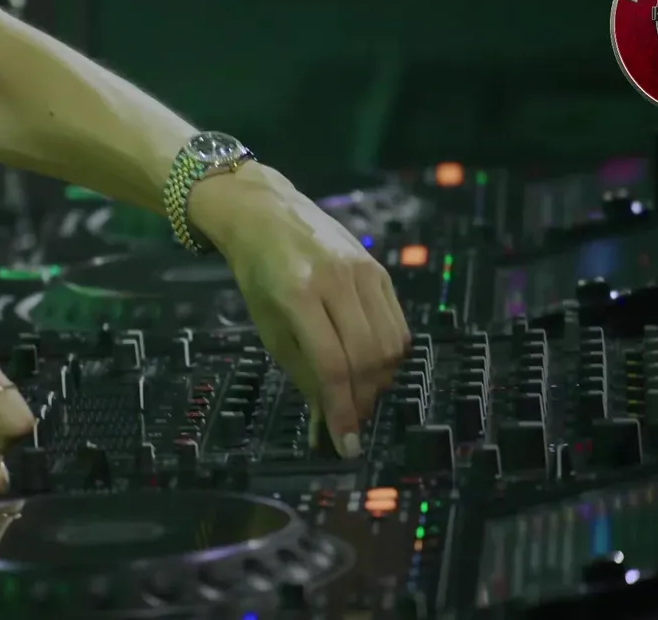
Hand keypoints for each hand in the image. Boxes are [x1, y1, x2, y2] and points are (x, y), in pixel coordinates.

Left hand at [190, 164, 410, 457]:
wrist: (267, 213)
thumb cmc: (259, 272)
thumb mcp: (269, 325)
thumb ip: (302, 373)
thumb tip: (325, 423)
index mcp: (299, 294)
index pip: (332, 364)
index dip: (342, 410)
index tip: (345, 443)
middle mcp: (337, 280)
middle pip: (367, 357)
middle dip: (362, 400)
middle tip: (351, 422)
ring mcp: (363, 272)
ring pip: (390, 344)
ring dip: (380, 381)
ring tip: (359, 396)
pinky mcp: (380, 270)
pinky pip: (398, 324)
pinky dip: (390, 355)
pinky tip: (373, 366)